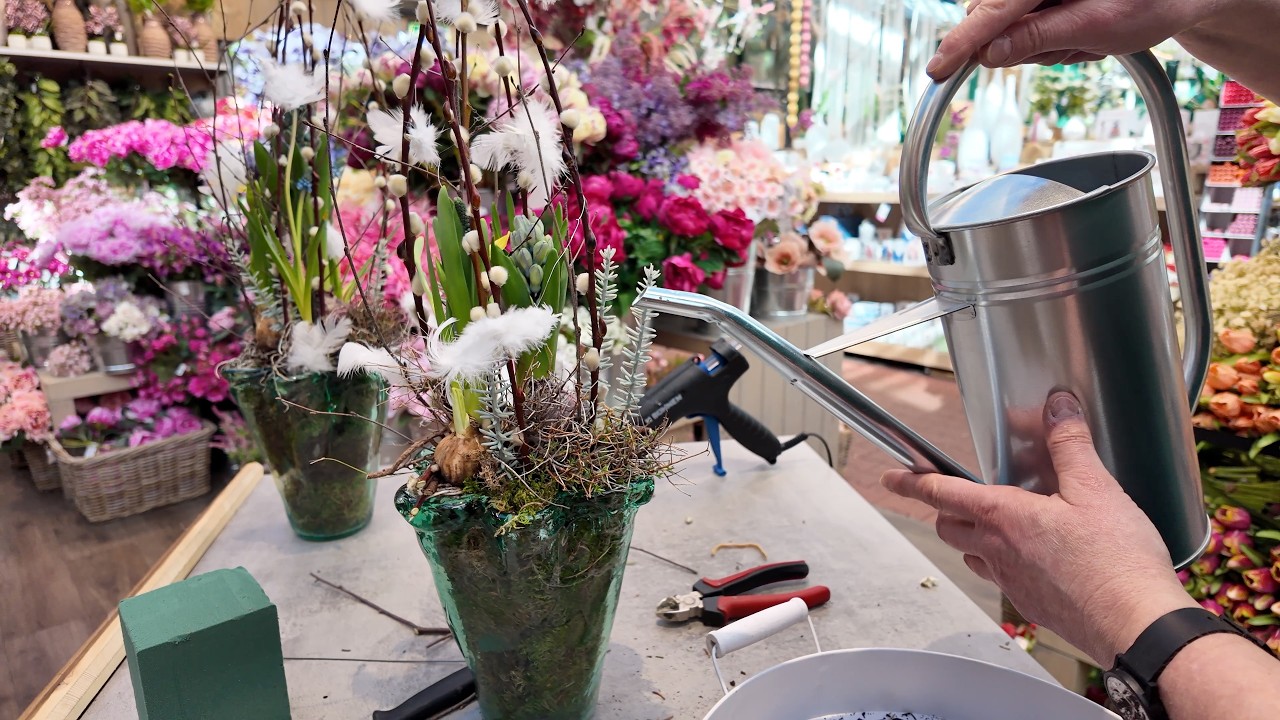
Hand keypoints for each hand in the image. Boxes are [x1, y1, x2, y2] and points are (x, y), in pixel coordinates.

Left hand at [881, 392, 1197, 664]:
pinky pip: (1000, 578)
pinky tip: (1034, 556)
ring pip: (972, 555)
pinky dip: (1002, 561)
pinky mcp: (1032, 604)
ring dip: (973, 537)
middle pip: (948, 527)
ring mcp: (1012, 582)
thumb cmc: (1117, 562)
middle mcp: (997, 552)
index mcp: (1003, 518)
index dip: (912, 482)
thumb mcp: (1096, 489)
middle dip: (944, 509)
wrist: (1136, 626)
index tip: (891, 478)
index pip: (941, 494)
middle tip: (955, 495)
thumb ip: (1070, 445)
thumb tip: (1057, 407)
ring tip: (999, 522)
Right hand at [927, 0, 1212, 78]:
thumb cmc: (1151, 1)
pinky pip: (1019, 18)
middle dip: (1019, 43)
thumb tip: (988, 54)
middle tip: (1075, 47)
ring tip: (1085, 37)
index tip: (938, 70)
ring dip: (1036, 41)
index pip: (993, 11)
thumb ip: (1039, 38)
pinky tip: (1077, 29)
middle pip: (992, 15)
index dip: (962, 43)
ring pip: (1004, 21)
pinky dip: (1044, 34)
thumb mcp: (1098, 28)